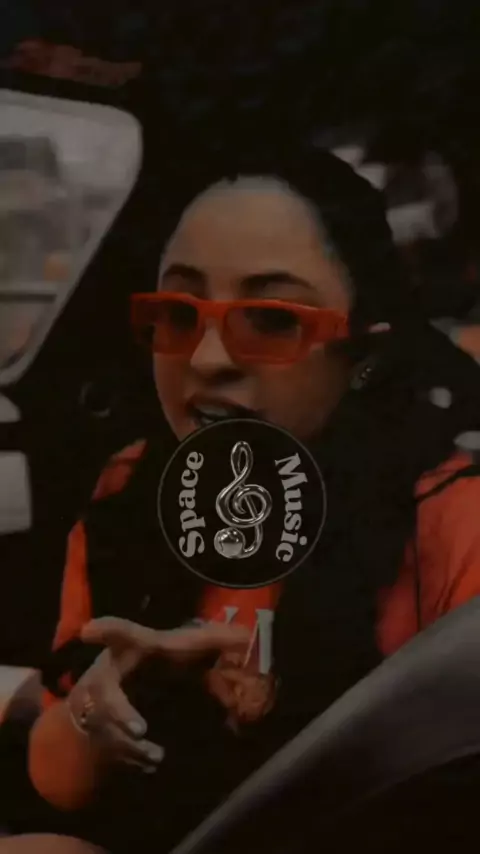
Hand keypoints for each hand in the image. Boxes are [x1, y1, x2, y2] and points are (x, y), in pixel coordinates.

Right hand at [67, 617, 248, 771]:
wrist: (113, 690)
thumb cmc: (152, 663)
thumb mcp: (178, 648)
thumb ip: (212, 642)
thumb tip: (246, 636)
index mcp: (129, 648)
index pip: (120, 634)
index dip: (107, 630)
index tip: (89, 630)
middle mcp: (109, 674)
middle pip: (104, 690)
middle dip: (118, 711)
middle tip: (139, 729)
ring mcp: (98, 705)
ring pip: (106, 727)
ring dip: (129, 745)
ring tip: (156, 756)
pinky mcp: (98, 730)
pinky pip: (111, 748)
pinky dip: (131, 759)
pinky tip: (151, 765)